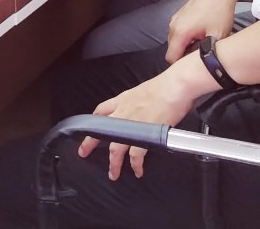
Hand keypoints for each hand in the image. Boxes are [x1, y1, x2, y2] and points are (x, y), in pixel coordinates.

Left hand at [76, 66, 199, 179]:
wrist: (175, 87)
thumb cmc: (165, 86)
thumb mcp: (143, 90)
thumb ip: (138, 102)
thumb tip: (143, 108)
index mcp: (122, 100)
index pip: (101, 111)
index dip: (94, 121)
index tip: (89, 129)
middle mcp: (123, 112)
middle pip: (101, 132)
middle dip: (90, 144)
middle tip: (84, 152)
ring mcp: (132, 125)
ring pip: (115, 148)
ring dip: (114, 163)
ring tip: (113, 173)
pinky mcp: (144, 135)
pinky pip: (136, 155)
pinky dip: (136, 165)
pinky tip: (137, 171)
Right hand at [164, 0, 239, 62]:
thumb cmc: (219, 12)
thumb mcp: (218, 36)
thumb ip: (207, 53)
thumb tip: (204, 63)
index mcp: (179, 33)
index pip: (172, 58)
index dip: (182, 66)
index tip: (196, 66)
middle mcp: (172, 26)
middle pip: (173, 49)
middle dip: (184, 56)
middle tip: (202, 56)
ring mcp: (175, 19)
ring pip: (176, 40)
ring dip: (186, 45)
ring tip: (203, 44)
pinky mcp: (179, 14)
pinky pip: (179, 32)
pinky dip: (187, 37)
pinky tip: (202, 33)